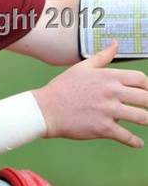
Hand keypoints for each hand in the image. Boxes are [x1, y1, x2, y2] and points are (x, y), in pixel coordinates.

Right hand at [32, 41, 147, 147]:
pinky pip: (127, 137)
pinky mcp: (104, 128)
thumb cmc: (63, 87)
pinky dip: (135, 141)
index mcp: (108, 76)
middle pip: (146, 98)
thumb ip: (102, 56)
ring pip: (142, 117)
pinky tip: (137, 142)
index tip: (147, 91)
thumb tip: (115, 43)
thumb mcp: (82, 67)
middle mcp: (112, 92)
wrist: (48, 109)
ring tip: (147, 121)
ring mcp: (109, 111)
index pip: (140, 78)